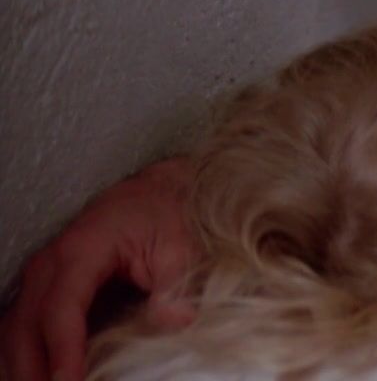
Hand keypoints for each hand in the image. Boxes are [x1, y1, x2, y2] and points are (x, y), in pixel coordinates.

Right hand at [1, 157, 197, 380]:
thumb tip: (172, 321)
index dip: (62, 352)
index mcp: (83, 250)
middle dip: (31, 369)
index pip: (60, 310)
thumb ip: (175, 287)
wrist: (159, 193)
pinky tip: (43, 375)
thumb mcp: (182, 248)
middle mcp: (51, 262)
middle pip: (25, 326)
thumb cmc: (168, 218)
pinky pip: (25, 325)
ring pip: (15, 329)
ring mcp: (44, 274)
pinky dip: (27, 353)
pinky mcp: (47, 285)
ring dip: (23, 366)